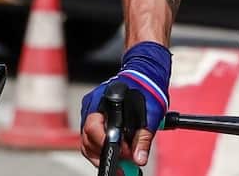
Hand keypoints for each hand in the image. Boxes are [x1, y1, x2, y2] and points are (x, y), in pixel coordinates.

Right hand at [79, 41, 171, 166]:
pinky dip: (102, 147)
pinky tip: (117, 152)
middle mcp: (92, 105)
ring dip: (102, 154)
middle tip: (123, 166)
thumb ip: (143, 138)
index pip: (93, 129)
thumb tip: (139, 159)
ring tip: (122, 162)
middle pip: (87, 139)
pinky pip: (92, 136)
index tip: (123, 156)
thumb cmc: (148, 87)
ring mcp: (91, 110)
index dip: (106, 146)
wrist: (147, 72)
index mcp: (102, 100)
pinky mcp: (95, 116)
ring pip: (87, 141)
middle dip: (103, 155)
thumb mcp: (151, 113)